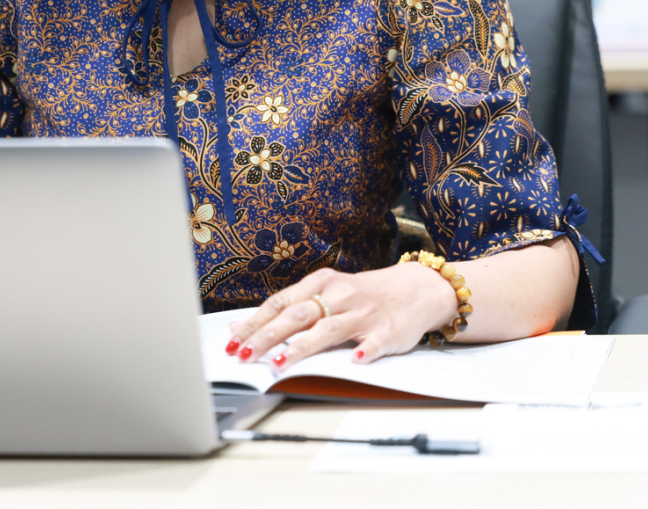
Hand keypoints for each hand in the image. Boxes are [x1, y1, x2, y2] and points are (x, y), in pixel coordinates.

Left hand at [224, 262, 458, 369]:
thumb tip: (239, 328)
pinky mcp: (386, 330)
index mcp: (320, 284)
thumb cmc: (361, 296)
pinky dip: (364, 351)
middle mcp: (339, 295)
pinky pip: (373, 342)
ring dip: (302, 347)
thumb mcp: (322, 296)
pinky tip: (354, 362)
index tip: (233, 343)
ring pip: (328, 329)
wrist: (414, 289)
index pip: (279, 304)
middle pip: (297, 316)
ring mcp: (363, 313)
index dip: (254, 324)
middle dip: (267, 336)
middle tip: (246, 355)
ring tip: (280, 363)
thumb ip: (284, 311)